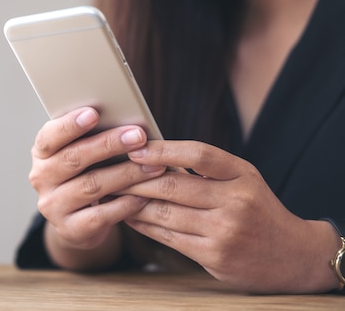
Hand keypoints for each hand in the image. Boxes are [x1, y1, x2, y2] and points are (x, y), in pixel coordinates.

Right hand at [29, 107, 165, 269]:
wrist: (78, 222)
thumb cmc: (86, 176)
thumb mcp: (82, 155)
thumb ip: (93, 138)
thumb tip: (127, 123)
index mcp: (42, 153)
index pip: (49, 136)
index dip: (70, 125)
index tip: (94, 113)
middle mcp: (41, 178)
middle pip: (73, 159)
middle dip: (108, 145)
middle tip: (138, 136)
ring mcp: (53, 206)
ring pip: (91, 186)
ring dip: (126, 174)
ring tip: (153, 166)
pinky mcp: (70, 229)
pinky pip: (100, 216)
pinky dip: (124, 204)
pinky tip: (144, 196)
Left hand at [122, 140, 340, 292]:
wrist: (292, 255)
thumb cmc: (257, 208)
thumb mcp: (243, 178)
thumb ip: (206, 168)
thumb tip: (153, 154)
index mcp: (242, 174)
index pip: (198, 155)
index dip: (162, 149)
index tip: (134, 148)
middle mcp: (236, 201)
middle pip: (173, 186)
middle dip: (136, 179)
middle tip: (111, 171)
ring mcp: (225, 231)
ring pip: (165, 213)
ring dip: (134, 202)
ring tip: (113, 193)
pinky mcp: (214, 256)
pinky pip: (169, 237)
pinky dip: (144, 225)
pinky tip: (130, 216)